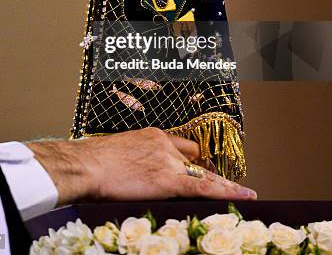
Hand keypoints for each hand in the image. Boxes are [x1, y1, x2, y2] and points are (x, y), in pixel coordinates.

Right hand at [26, 128, 256, 204]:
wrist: (86, 164)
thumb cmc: (92, 162)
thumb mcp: (117, 153)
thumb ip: (133, 161)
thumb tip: (133, 175)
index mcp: (152, 136)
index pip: (182, 147)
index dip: (195, 160)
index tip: (203, 166)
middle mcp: (165, 145)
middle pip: (197, 160)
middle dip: (212, 173)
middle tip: (228, 184)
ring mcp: (169, 161)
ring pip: (205, 175)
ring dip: (224, 186)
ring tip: (244, 194)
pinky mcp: (170, 179)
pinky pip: (204, 188)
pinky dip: (227, 192)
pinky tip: (244, 196)